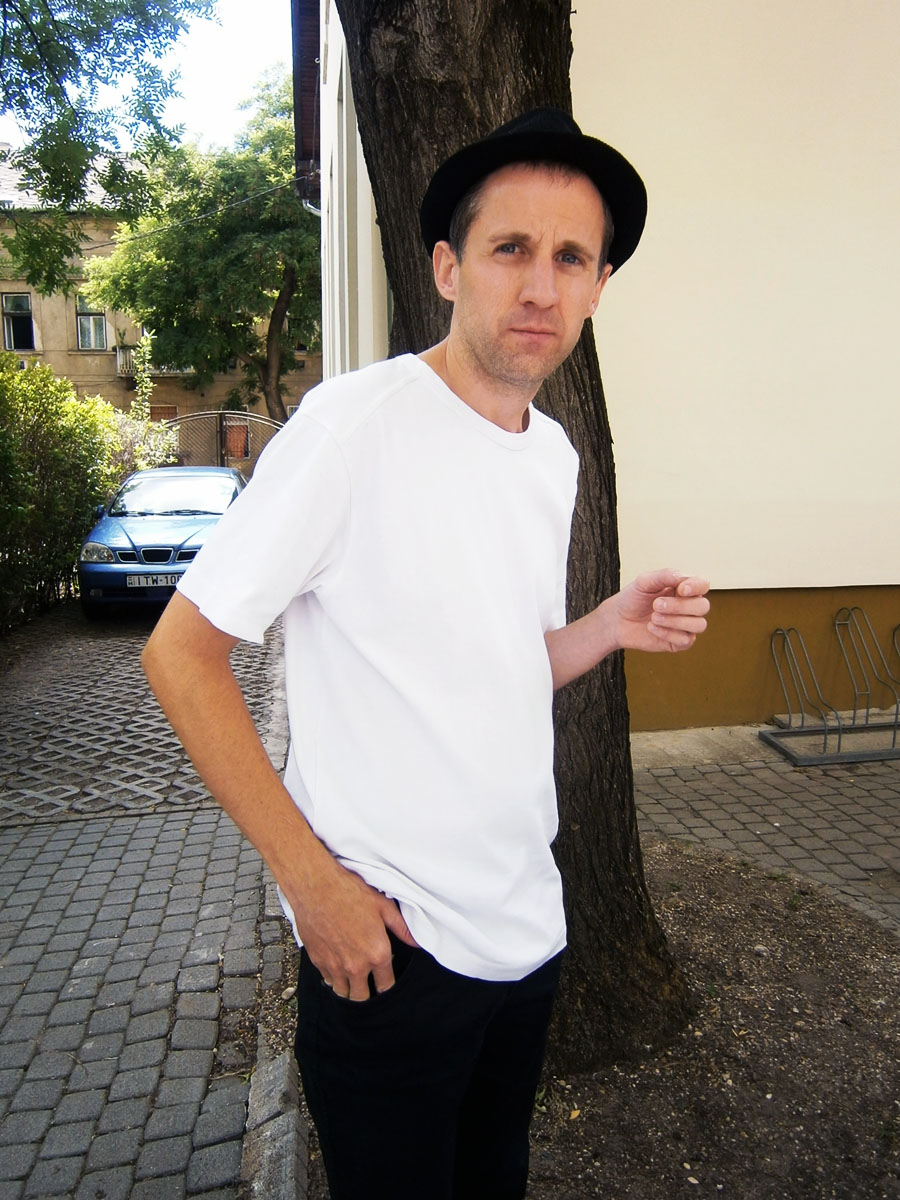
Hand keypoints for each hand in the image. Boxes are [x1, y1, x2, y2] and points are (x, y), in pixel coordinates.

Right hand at [289, 855, 417, 1001]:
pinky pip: (327, 980)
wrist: (316, 887)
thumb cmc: (349, 892)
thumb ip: (401, 928)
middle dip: (367, 992)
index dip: (386, 984)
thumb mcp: (383, 906)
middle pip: (362, 997)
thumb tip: (416, 942)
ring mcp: (335, 966)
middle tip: (368, 982)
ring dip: (348, 987)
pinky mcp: (317, 961)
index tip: (385, 981)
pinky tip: (336, 964)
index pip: (386, 985)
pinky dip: (332, 977)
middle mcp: (356, 965)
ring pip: (343, 992)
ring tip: (351, 977)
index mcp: (376, 953)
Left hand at [611, 568, 709, 653]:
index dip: (697, 587)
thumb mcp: (644, 581)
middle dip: (679, 606)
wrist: (617, 620)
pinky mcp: (679, 642)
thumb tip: (683, 578)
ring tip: (653, 617)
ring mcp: (686, 625)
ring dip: (675, 621)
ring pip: (699, 625)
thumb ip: (664, 576)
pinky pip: (686, 640)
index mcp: (684, 588)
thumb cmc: (633, 598)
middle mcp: (689, 606)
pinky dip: (668, 633)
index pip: (703, 584)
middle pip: (703, 606)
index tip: (680, 589)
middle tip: (656, 605)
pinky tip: (652, 628)